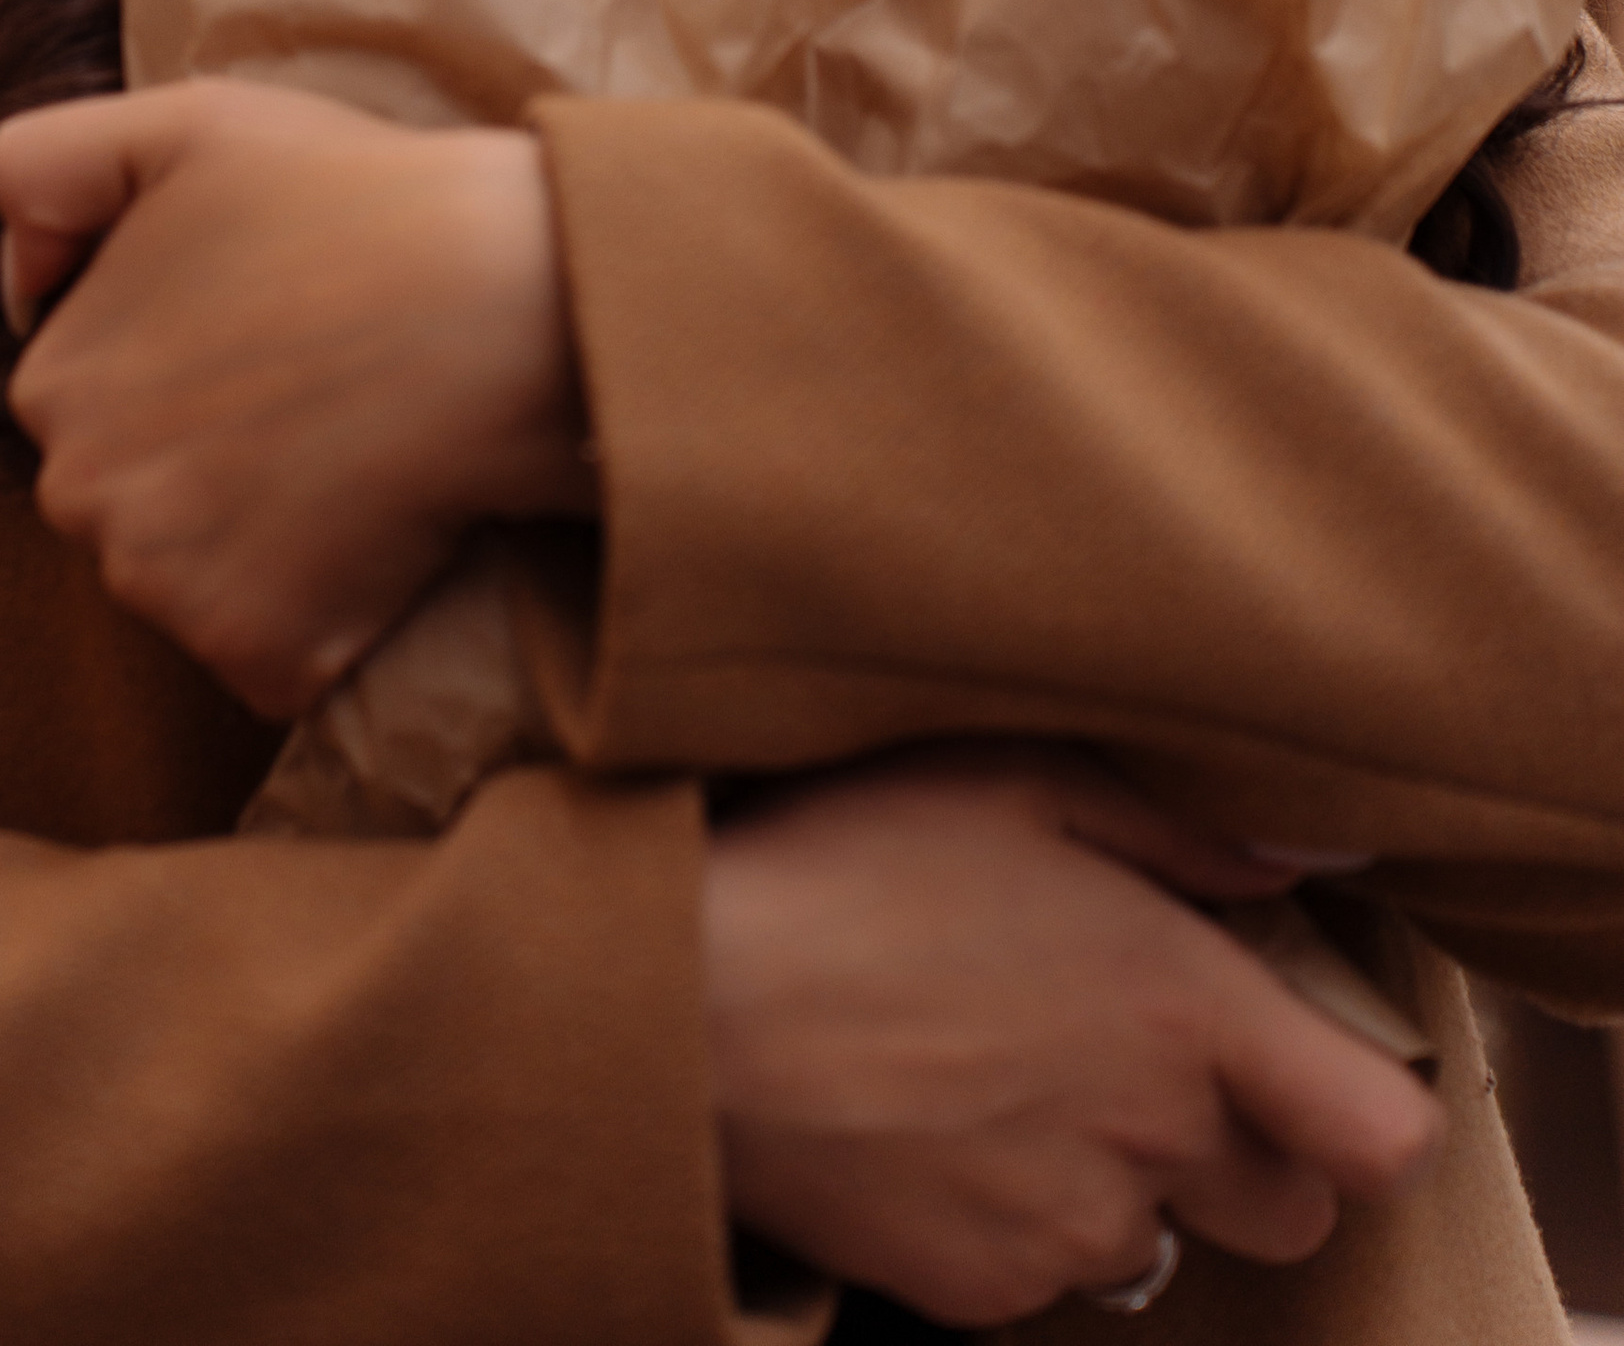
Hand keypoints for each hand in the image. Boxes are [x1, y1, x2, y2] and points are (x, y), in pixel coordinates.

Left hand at [0, 83, 587, 715]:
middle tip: (313, 391)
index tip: (262, 328)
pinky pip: (273, 656)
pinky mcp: (256, 658)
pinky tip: (376, 529)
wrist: (501, 305)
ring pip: (196, 581)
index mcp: (53, 383)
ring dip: (264, 541)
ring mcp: (165, 589)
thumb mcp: (179, 125)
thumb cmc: (350, 201)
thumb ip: (44, 169)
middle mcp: (81, 499)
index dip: (180, 362)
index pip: (91, 401)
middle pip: (134, 500)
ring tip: (351, 452)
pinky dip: (321, 617)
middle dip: (204, 461)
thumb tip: (17, 285)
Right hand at [702, 746, 1441, 1328]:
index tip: (1305, 1062)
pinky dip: (1009, 1217)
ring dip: (1112, 1179)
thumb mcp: (1013, 776)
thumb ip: (1182, 827)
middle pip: (1288, 1211)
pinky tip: (931, 1125)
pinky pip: (1041, 1277)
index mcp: (1184, 1009)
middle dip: (1238, 1149)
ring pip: (1154, 1240)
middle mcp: (1150, 1141)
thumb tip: (1306, 862)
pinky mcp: (979, 1292)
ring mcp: (1064, 1234)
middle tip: (1135, 1061)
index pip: (1382, 1137)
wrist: (687, 1001)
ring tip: (997, 1074)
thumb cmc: (846, 856)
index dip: (1361, 1109)